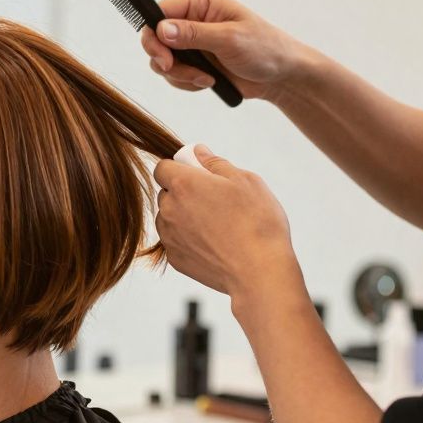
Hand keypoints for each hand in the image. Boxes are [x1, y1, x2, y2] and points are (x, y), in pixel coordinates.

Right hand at [140, 0, 307, 103]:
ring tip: (205, 79)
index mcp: (200, 2)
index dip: (154, 36)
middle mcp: (192, 18)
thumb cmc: (264, 49)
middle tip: (182, 73)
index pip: (159, 13)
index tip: (164, 59)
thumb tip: (162, 29)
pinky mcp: (194, 61)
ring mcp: (191, 41)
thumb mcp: (229, 39)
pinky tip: (208, 81)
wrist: (280, 76)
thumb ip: (194, 34)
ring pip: (162, 59)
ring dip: (179, 75)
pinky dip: (186, 82)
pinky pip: (173, 73)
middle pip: (156, 39)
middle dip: (167, 61)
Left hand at [153, 146, 297, 296]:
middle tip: (214, 200)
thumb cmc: (257, 222)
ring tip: (217, 225)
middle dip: (183, 193)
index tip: (198, 175)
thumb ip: (215, 163)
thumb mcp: (245, 181)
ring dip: (183, 216)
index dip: (179, 168)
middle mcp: (168, 209)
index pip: (163, 168)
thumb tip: (197, 151)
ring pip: (168, 218)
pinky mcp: (174, 259)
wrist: (259, 271)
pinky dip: (188, 239)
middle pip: (166, 194)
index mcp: (183, 184)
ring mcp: (169, 237)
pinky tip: (214, 244)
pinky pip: (175, 241)